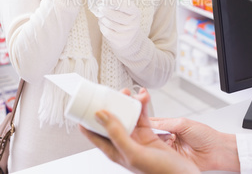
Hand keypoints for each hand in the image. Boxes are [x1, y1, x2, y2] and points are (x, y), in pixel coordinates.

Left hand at [79, 88, 199, 173]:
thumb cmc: (160, 173)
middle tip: (110, 92)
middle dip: (109, 105)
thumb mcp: (134, 153)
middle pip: (110, 121)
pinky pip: (142, 115)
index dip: (87, 119)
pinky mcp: (148, 134)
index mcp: (115, 152)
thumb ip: (116, 134)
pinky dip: (142, 105)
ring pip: (126, 116)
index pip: (93, 134)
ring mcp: (136, 139)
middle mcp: (123, 144)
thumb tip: (100, 115)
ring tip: (128, 92)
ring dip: (127, 103)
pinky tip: (143, 97)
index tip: (84, 103)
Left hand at [98, 0, 140, 46]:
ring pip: (111, 24)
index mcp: (136, 12)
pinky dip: (102, 27)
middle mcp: (134, 23)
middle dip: (107, 11)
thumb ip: (119, 1)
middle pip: (118, 16)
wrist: (130, 37)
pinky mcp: (121, 41)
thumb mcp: (127, 9)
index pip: (126, 5)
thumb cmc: (125, 18)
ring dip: (103, 19)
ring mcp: (128, 33)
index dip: (115, 0)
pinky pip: (108, 33)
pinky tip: (102, 23)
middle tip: (100, 7)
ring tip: (100, 16)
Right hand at [150, 116, 239, 172]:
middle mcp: (168, 137)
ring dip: (156, 144)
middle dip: (149, 134)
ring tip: (163, 142)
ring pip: (154, 146)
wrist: (217, 151)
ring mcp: (170, 149)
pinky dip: (161, 154)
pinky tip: (164, 151)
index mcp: (170, 125)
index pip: (152, 122)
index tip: (139, 122)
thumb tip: (150, 122)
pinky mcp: (173, 160)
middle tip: (149, 134)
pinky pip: (162, 157)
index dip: (145, 122)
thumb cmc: (205, 135)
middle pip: (150, 135)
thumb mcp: (183, 124)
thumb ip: (166, 123)